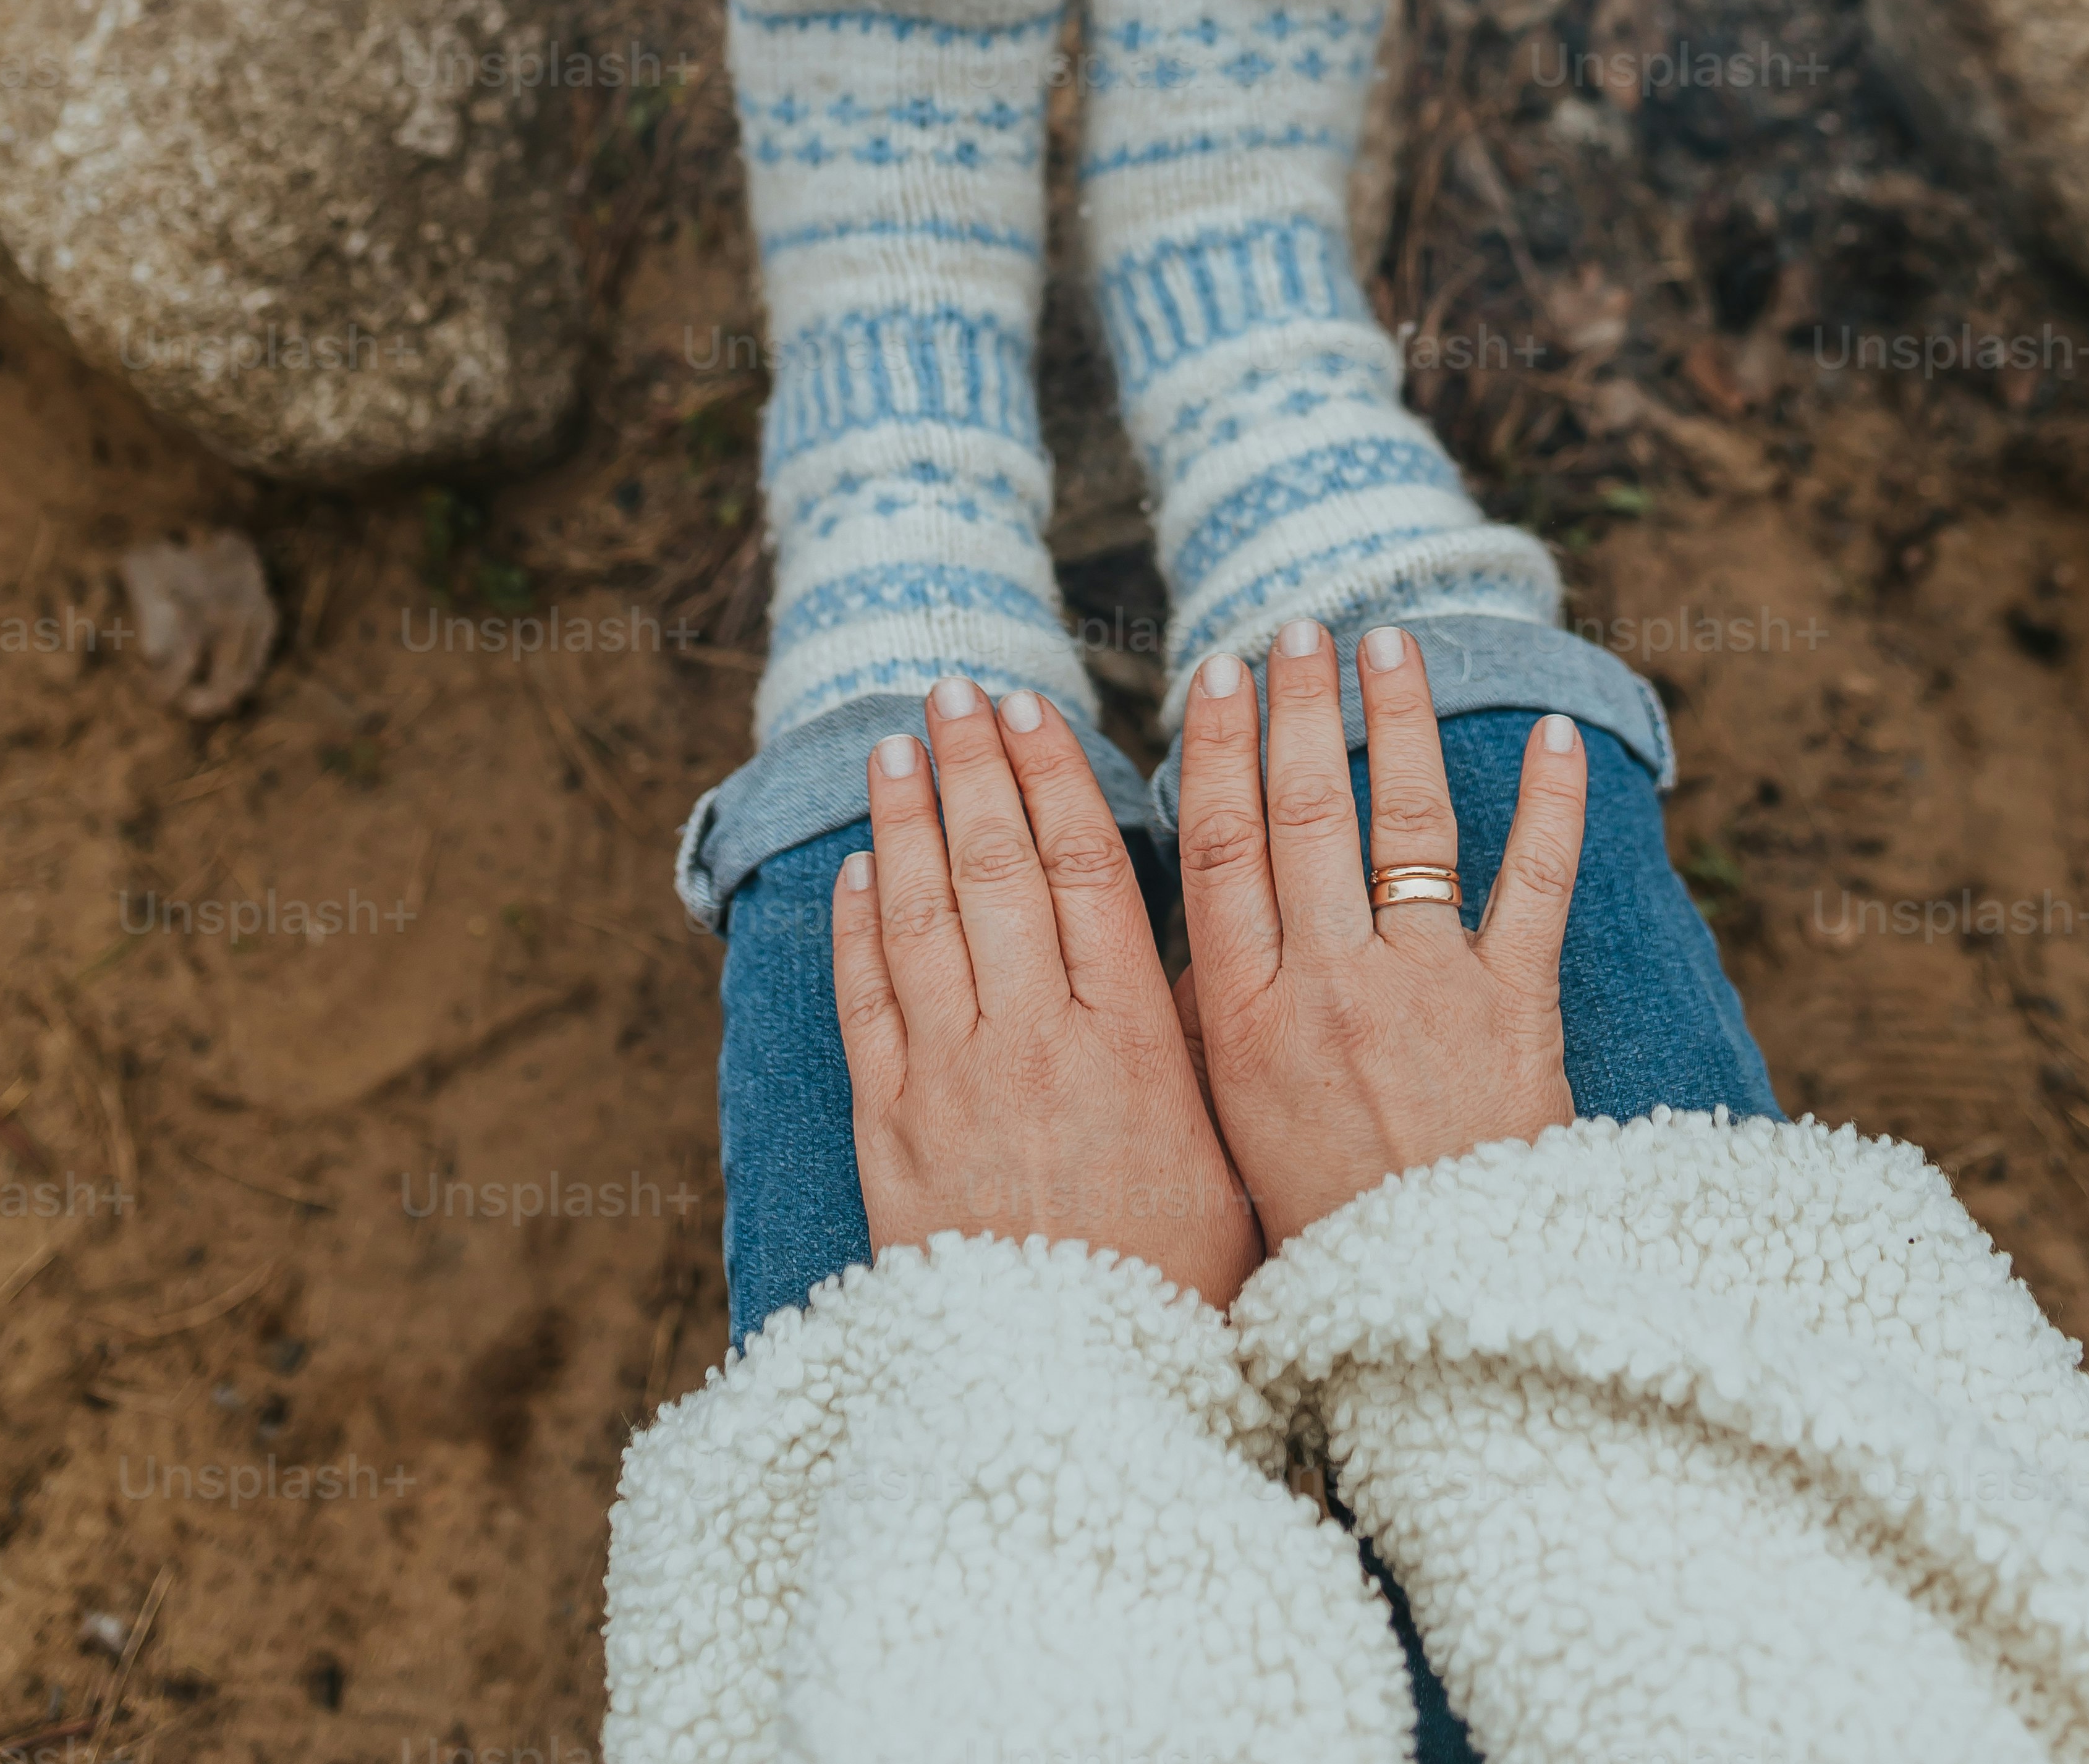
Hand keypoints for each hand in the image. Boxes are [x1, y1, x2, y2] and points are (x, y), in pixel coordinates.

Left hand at [834, 675, 1261, 1308]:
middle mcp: (1035, 1040)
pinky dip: (859, 930)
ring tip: (899, 744)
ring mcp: (952, 1083)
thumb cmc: (1179, 1289)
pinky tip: (859, 872)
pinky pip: (869, 1009)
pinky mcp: (891, 1136)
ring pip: (922, 917)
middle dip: (973, 766)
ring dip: (908, 820)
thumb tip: (1215, 956)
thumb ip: (1210, 1046)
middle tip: (956, 687)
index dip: (1054, 776)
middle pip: (998, 867)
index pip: (1084, 867)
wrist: (1071, 1401)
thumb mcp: (1229, 1153)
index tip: (1034, 709)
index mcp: (1130, 1038)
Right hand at [1176, 620, 1584, 1251]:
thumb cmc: (1321, 1227)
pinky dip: (1549, 805)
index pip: (1221, 849)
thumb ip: (1208, 1020)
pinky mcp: (1517, 1010)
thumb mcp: (1226, 1126)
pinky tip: (1553, 734)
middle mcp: (1330, 988)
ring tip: (1389, 643)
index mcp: (1248, 1016)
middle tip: (1295, 626)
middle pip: (1306, 813)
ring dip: (1397, 723)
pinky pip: (1536, 886)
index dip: (1215, 751)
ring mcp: (1427, 992)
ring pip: (1406, 826)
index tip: (1213, 672)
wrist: (1434, 1311)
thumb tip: (1179, 923)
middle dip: (1298, 708)